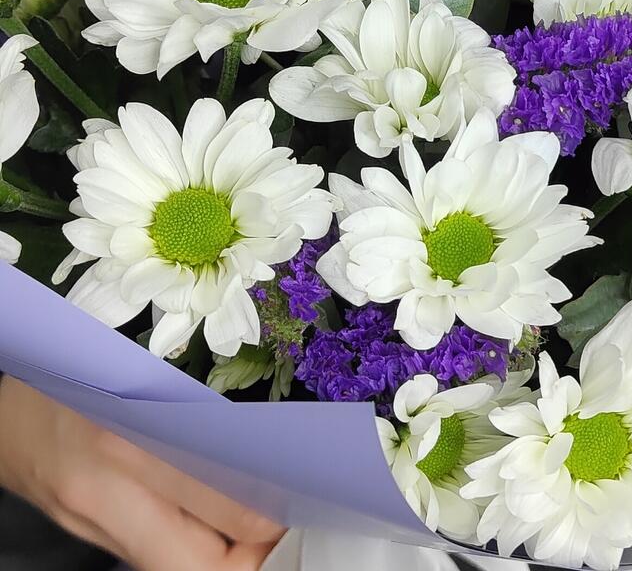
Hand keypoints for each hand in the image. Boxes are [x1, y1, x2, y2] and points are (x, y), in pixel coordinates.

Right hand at [0, 376, 284, 570]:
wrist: (3, 410)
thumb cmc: (78, 377)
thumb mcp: (142, 380)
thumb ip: (197, 420)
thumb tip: (265, 453)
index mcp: (134, 444)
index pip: (225, 506)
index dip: (272, 514)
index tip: (306, 494)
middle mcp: (113, 497)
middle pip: (208, 562)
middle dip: (256, 551)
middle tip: (291, 519)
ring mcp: (97, 527)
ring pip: (183, 570)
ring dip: (228, 556)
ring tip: (261, 524)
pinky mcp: (89, 538)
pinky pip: (155, 560)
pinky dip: (194, 552)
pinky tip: (217, 526)